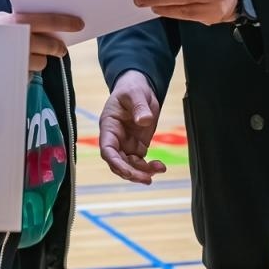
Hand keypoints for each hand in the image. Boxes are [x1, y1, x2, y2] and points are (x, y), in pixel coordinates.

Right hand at [0, 11, 83, 72]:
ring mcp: (17, 59)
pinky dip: (26, 72)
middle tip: (61, 49)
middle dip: (58, 48)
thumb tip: (52, 28)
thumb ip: (22, 23)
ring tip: (22, 57)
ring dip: (38, 61)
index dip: (66, 22)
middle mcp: (18, 39)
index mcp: (16, 22)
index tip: (79, 24)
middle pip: (51, 45)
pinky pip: (30, 74)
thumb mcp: (1, 24)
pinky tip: (13, 67)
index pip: (49, 20)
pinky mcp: (15, 75)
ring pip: (42, 62)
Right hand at [98, 70, 166, 184]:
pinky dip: (149, 167)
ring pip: (129, 166)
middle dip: (131, 173)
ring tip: (160, 169)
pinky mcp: (137, 146)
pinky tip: (160, 167)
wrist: (139, 89)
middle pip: (118, 163)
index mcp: (109, 126)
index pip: (107, 150)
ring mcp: (125, 144)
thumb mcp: (136, 93)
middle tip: (147, 179)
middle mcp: (115, 139)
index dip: (115, 162)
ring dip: (142, 172)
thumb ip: (139, 106)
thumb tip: (144, 121)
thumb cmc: (132, 89)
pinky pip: (140, 163)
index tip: (127, 171)